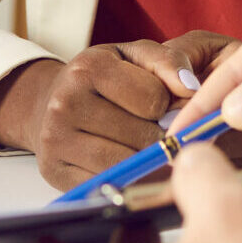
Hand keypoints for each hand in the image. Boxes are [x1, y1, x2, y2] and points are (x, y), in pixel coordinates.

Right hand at [0, 32, 234, 189]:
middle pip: (142, 136)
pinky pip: (107, 185)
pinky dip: (128, 181)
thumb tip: (192, 89)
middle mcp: (65, 103)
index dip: (170, 106)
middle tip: (165, 135)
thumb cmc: (104, 78)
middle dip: (162, 138)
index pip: (153, 99)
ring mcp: (56, 140)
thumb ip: (168, 62)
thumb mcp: (135, 57)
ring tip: (153, 152)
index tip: (167, 108)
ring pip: (126, 165)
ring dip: (149, 164)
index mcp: (87, 68)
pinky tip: (133, 169)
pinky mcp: (54, 171)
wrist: (49, 102)